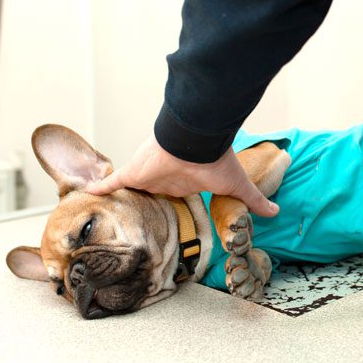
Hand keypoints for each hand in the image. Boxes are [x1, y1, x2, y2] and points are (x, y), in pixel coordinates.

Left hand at [86, 135, 278, 216]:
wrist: (197, 141)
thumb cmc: (216, 161)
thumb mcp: (237, 187)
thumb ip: (253, 201)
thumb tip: (276, 213)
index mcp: (185, 183)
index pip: (175, 195)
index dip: (169, 203)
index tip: (166, 217)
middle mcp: (164, 179)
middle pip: (148, 194)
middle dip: (141, 203)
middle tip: (130, 221)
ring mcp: (147, 176)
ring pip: (127, 189)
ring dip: (117, 198)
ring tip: (103, 213)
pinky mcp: (133, 173)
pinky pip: (111, 182)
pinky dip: (99, 187)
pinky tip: (86, 194)